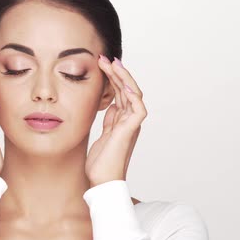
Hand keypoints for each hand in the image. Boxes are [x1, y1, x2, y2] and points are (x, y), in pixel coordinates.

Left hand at [85, 55, 147, 186]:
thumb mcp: (103, 135)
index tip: (101, 64)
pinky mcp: (130, 131)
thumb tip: (112, 105)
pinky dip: (133, 96)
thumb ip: (110, 120)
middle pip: (127, 89)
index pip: (120, 92)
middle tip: (104, 58)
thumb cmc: (101, 163)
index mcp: (122, 120)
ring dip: (123, 78)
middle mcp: (129, 120)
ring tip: (112, 64)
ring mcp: (131, 125)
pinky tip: (122, 85)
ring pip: (133, 94)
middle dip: (117, 72)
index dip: (113, 77)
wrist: (102, 181)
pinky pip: (138, 109)